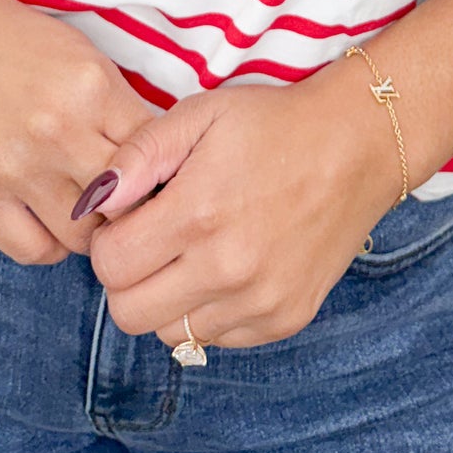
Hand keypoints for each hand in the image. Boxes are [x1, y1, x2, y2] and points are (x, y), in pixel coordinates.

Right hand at [0, 0, 162, 264]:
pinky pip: (34, 251)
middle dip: (129, 208)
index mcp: (92, 88)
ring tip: (81, 206)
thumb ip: (122, 111)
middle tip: (122, 202)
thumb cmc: (21, 44)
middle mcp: (57, 130)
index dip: (159, 173)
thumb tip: (164, 168)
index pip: (154, 157)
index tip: (154, 179)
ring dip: (89, 228)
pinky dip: (48, 244)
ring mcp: (14, 167)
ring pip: (83, 237)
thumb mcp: (85, 59)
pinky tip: (46, 217)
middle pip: (124, 205)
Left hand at [72, 72, 399, 352]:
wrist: (356, 146)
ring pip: (170, 333)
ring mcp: (260, 302)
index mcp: (199, 213)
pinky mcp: (284, 320)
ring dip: (166, 297)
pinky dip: (207, 310)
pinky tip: (226, 264)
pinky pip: (216, 338)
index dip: (109, 238)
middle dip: (127, 277)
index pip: (109, 265)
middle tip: (151, 238)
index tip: (130, 215)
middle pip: (129, 314)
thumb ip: (139, 155)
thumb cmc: (272, 123)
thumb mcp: (200, 114)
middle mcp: (228, 269)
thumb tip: (95, 200)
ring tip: (191, 249)